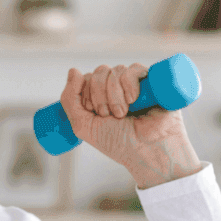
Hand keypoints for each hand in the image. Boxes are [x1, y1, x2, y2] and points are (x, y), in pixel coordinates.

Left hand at [59, 62, 191, 168]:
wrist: (147, 151)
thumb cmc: (119, 143)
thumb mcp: (83, 126)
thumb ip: (70, 99)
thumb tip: (73, 70)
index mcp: (99, 98)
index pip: (86, 78)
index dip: (87, 95)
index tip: (96, 114)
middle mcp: (115, 89)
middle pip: (99, 72)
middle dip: (101, 97)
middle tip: (112, 116)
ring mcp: (133, 84)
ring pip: (115, 71)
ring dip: (115, 95)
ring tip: (125, 113)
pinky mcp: (150, 81)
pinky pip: (133, 68)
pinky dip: (129, 84)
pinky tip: (134, 100)